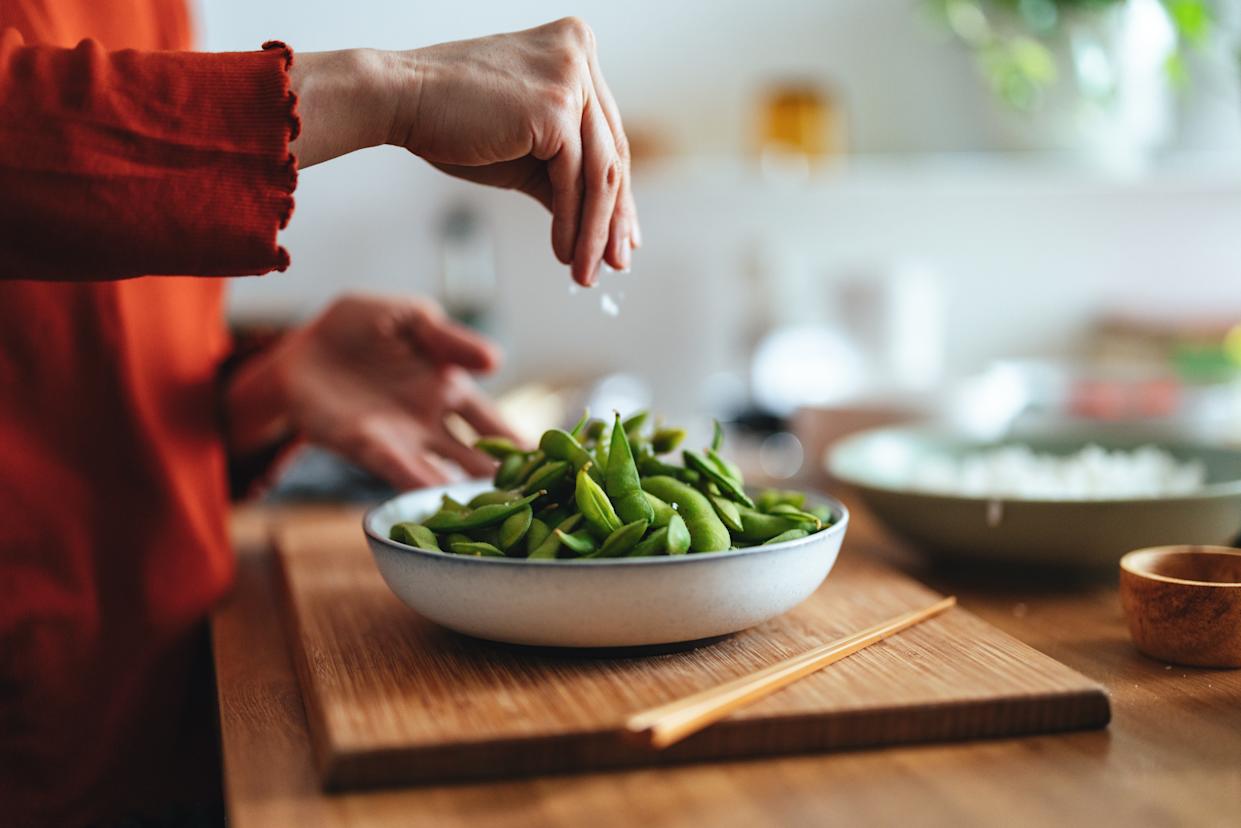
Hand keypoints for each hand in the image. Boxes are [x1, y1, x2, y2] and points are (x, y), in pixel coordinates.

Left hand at [226, 294, 518, 488]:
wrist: (298, 350)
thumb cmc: (357, 327)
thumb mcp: (409, 317)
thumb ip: (448, 338)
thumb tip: (496, 361)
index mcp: (450, 388)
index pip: (495, 424)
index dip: (523, 444)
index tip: (554, 466)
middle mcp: (432, 423)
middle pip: (478, 459)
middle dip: (506, 482)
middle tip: (540, 503)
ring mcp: (401, 440)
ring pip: (444, 473)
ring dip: (469, 494)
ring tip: (500, 514)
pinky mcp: (366, 446)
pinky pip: (398, 468)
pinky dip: (419, 485)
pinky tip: (439, 500)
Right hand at [394, 17, 638, 284]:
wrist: (397, 98)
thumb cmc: (452, 119)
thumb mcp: (524, 146)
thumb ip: (564, 172)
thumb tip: (601, 225)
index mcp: (574, 48)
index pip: (607, 133)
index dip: (617, 191)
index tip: (622, 234)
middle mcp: (579, 53)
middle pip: (611, 152)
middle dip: (614, 217)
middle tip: (616, 262)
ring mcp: (570, 77)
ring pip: (599, 171)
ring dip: (594, 231)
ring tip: (586, 271)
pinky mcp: (556, 108)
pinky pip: (574, 180)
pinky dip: (572, 223)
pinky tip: (564, 252)